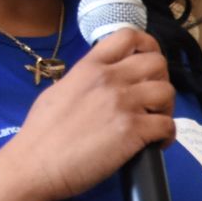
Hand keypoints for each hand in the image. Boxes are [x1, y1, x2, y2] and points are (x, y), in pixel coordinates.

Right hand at [0, 27, 177, 200]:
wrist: (33, 164)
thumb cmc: (40, 135)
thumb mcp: (59, 91)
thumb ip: (84, 80)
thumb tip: (100, 82)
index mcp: (90, 67)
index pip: (129, 36)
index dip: (147, 47)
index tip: (147, 65)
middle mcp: (109, 79)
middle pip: (157, 62)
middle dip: (161, 79)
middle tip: (152, 100)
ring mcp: (122, 104)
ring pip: (167, 92)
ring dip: (166, 107)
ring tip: (154, 122)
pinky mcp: (132, 131)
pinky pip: (167, 125)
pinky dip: (167, 135)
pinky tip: (157, 143)